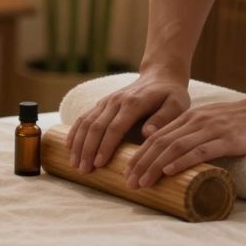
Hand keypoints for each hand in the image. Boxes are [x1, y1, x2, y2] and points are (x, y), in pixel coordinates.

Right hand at [67, 68, 189, 173]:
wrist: (160, 76)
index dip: (105, 146)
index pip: (115, 127)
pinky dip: (75, 132)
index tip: (99, 164)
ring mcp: (107, 101)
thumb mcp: (176, 105)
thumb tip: (147, 133)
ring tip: (75, 164)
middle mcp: (116, 101)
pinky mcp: (102, 103)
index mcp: (134, 103)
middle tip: (83, 170)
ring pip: (86, 122)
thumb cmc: (171, 95)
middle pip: (96, 126)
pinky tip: (68, 146)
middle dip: (88, 149)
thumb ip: (163, 119)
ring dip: (79, 143)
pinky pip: (84, 117)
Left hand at [124, 95, 245, 188]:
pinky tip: (169, 170)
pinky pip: (200, 150)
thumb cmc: (240, 122)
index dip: (139, 154)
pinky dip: (182, 161)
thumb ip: (192, 135)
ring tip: (142, 182)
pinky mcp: (229, 139)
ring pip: (175, 147)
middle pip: (161, 143)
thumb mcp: (210, 123)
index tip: (125, 171)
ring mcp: (212, 129)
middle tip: (128, 182)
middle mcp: (196, 121)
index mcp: (189, 117)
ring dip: (155, 166)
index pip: (156, 136)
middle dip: (141, 163)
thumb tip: (170, 157)